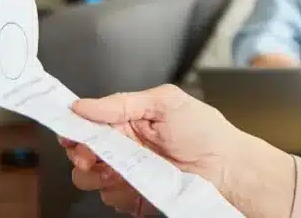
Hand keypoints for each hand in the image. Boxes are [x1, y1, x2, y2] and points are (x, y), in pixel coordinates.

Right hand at [59, 84, 294, 216]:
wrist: (228, 169)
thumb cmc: (206, 131)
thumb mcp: (166, 102)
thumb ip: (122, 103)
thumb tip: (82, 105)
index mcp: (129, 118)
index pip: (87, 123)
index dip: (74, 129)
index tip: (72, 135)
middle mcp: (125, 146)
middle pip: (81, 153)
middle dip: (84, 156)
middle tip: (98, 157)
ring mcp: (128, 172)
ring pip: (90, 179)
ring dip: (101, 175)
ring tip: (126, 170)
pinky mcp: (134, 196)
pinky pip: (111, 198)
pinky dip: (121, 192)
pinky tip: (140, 185)